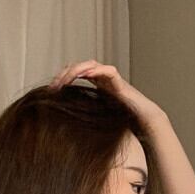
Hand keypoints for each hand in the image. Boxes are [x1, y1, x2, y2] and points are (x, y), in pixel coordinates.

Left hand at [48, 60, 165, 125]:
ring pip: (91, 65)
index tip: (50, 91)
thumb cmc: (123, 123)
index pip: (75, 75)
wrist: (143, 122)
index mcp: (96, 85)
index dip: (62, 79)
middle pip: (79, 67)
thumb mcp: (97, 120)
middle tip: (53, 86)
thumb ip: (85, 117)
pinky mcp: (120, 82)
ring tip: (65, 80)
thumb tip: (64, 128)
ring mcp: (111, 78)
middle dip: (64, 74)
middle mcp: (102, 79)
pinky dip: (95, 71)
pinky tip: (85, 76)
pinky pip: (106, 71)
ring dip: (76, 71)